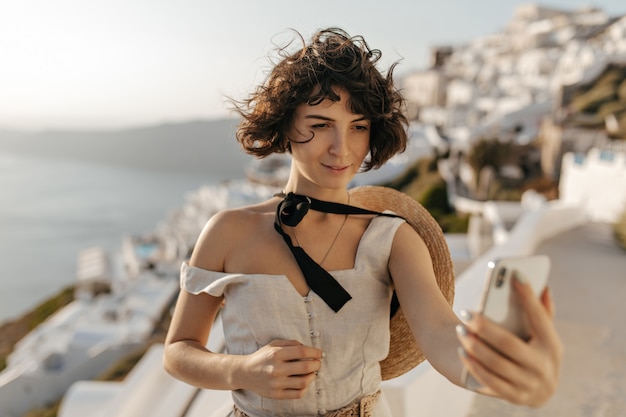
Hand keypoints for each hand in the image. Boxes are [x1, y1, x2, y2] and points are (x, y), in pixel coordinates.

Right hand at [237, 339, 322, 398]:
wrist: (245, 373)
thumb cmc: (262, 357)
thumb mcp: (274, 345)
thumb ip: (291, 343)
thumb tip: (308, 348)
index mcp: (276, 354)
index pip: (302, 351)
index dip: (315, 352)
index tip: (319, 353)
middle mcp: (276, 369)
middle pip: (306, 366)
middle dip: (317, 364)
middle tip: (318, 363)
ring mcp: (276, 383)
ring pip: (304, 382)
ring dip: (313, 376)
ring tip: (312, 372)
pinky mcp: (277, 394)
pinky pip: (298, 394)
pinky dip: (305, 388)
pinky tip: (304, 382)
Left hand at [456, 276, 562, 406]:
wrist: (541, 390)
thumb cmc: (537, 351)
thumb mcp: (544, 334)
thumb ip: (542, 311)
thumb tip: (544, 287)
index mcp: (552, 345)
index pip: (539, 317)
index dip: (528, 296)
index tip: (514, 274)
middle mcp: (544, 367)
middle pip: (509, 344)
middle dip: (485, 328)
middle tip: (465, 313)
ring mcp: (530, 385)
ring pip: (496, 364)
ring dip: (475, 347)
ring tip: (460, 331)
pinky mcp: (515, 397)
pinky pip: (490, 382)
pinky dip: (475, 367)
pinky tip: (462, 352)